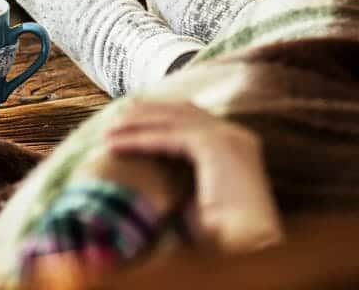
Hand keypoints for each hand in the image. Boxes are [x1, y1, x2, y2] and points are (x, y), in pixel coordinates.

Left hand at [103, 101, 282, 252]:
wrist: (250, 247)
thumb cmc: (223, 234)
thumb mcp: (196, 193)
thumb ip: (179, 171)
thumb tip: (147, 166)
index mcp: (235, 143)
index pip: (191, 116)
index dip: (157, 114)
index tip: (128, 119)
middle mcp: (235, 135)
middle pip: (180, 110)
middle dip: (143, 112)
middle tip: (113, 119)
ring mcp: (228, 137)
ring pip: (172, 120)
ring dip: (135, 123)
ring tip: (108, 132)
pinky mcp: (216, 146)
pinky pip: (168, 137)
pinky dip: (139, 140)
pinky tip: (116, 145)